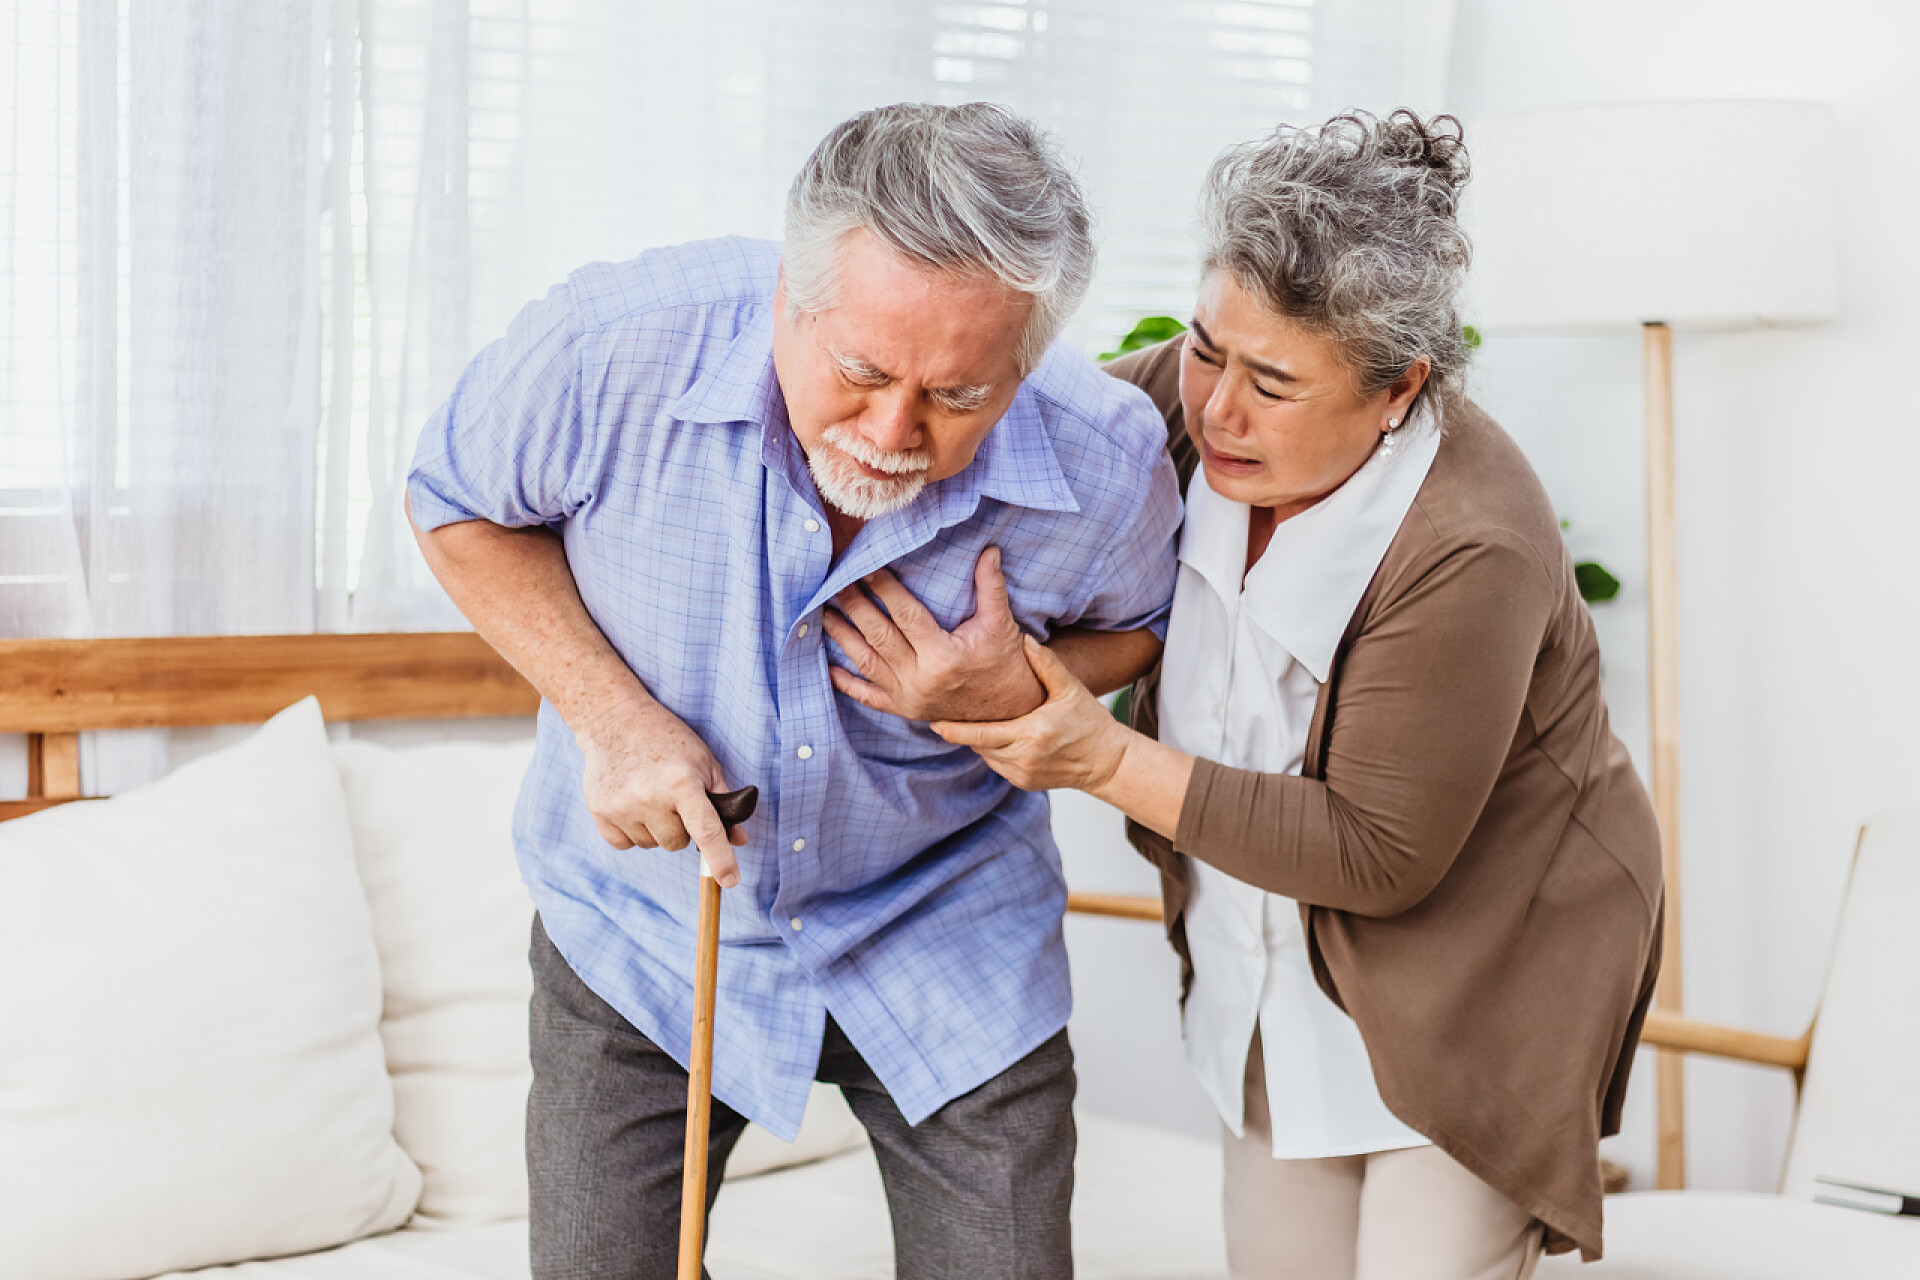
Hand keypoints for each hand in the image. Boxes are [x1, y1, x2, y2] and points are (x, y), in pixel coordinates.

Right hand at [573, 692, 749, 887]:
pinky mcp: (600, 812)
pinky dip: (632, 832)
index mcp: (682, 783)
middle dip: (681, 828)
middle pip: (677, 843)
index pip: (707, 831)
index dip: (721, 859)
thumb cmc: (667, 740)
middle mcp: (650, 797)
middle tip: (673, 799)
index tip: (730, 880)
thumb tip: (739, 840)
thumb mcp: (704, 762)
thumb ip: (723, 801)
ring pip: (652, 845)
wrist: (615, 721)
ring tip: (650, 795)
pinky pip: (625, 845)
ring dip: (656, 829)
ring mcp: (622, 807)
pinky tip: (631, 804)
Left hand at [825, 546, 1045, 722]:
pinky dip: (846, 683)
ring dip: (843, 637)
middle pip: (879, 636)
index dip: (884, 589)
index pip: (905, 614)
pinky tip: (828, 667)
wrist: (1010, 711)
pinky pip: (868, 697)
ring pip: (866, 663)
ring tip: (824, 612)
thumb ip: (992, 587)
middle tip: (837, 581)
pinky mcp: (904, 709)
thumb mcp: (1002, 624)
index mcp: (944, 656)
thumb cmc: (1005, 663)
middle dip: (855, 606)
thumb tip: (989, 550)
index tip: (867, 566)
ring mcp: (909, 698)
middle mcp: (921, 679)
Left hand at [931, 634, 1132, 793]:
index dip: (955, 730)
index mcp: (1030, 733)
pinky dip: (993, 751)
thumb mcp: (1070, 689)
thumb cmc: (1090, 722)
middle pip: (978, 744)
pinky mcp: (1023, 783)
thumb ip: (1046, 664)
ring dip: (980, 740)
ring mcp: (1022, 774)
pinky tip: (999, 735)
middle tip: (950, 713)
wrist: (1107, 762)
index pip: (981, 734)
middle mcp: (1023, 758)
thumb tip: (1024, 639)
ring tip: (977, 720)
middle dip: (965, 730)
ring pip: (985, 755)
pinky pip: (997, 765)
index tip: (934, 722)